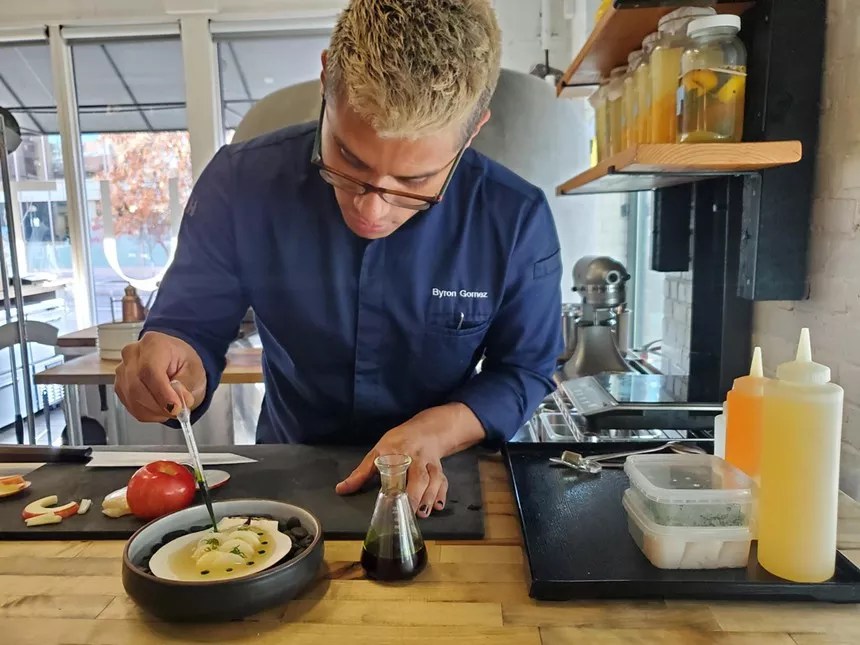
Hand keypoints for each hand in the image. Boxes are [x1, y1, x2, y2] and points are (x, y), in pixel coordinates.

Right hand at [115, 331, 205, 422]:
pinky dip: (148, 413)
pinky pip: (130, 406)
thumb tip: (180, 400)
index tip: (175, 407)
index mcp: (153, 343)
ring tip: (171, 408)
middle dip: (159, 405)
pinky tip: (160, 408)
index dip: (162, 392)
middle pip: (137, 386)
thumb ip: (186, 385)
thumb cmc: (183, 362)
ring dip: (154, 411)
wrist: (175, 363)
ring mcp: (123, 370)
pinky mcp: (120, 386)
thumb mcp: (194, 371)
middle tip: (177, 411)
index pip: (149, 370)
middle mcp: (133, 354)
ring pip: (132, 399)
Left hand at [335, 403, 485, 517]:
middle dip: (417, 494)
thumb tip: (341, 489)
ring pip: (434, 479)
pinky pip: (443, 481)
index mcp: (397, 453)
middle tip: (411, 512)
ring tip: (423, 513)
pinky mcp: (440, 469)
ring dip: (430, 496)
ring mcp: (429, 463)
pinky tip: (438, 506)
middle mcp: (416, 458)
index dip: (395, 483)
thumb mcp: (377, 451)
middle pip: (420, 476)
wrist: (426, 429)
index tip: (391, 499)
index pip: (395, 468)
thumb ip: (361, 473)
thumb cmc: (397, 442)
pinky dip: (442, 493)